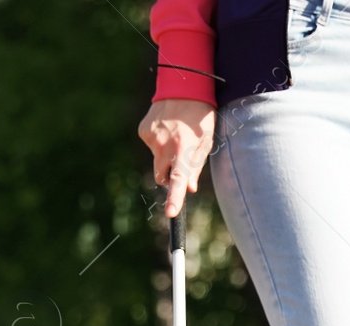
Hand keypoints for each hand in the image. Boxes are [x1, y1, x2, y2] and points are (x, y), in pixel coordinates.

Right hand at [137, 99, 216, 217]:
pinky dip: (159, 143)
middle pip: (162, 176)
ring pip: (157, 160)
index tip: (171, 213)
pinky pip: (151, 147)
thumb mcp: (206, 142)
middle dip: (169, 175)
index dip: (175, 198)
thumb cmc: (200, 118)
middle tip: (181, 157)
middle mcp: (164, 145)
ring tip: (176, 135)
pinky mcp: (143, 131)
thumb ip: (196, 166)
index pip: (178, 180)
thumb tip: (189, 188)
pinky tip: (167, 129)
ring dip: (166, 155)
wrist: (183, 87)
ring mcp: (151, 137)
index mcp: (183, 149)